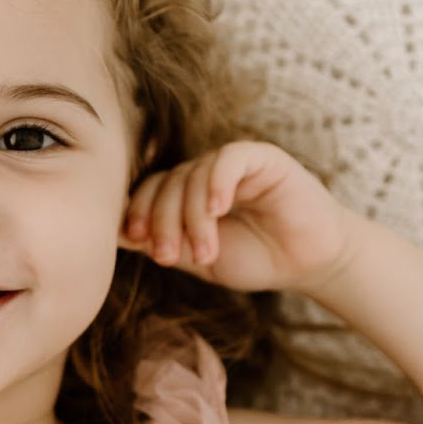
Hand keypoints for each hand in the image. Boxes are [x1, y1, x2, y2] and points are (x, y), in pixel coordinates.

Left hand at [121, 140, 359, 293]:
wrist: (309, 264)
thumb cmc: (254, 260)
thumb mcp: (196, 257)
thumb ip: (161, 243)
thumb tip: (113, 234)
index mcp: (187, 193)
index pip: (150, 190)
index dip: (138, 211)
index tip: (137, 240)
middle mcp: (205, 174)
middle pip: (167, 183)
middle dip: (163, 221)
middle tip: (168, 256)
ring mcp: (233, 165)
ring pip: (194, 176)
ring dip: (194, 218)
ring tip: (206, 253)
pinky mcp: (263, 159)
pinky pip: (230, 159)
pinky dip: (218, 183)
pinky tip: (219, 210)